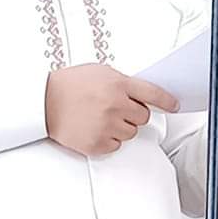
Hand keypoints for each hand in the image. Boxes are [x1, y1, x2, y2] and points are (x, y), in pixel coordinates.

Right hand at [45, 64, 178, 156]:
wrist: (42, 103)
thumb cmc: (69, 85)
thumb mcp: (99, 72)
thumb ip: (122, 81)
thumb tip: (141, 93)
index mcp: (118, 85)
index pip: (153, 94)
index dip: (167, 101)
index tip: (175, 105)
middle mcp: (115, 105)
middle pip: (143, 117)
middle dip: (132, 113)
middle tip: (113, 108)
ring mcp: (106, 126)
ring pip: (131, 133)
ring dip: (120, 127)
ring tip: (99, 118)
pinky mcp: (97, 144)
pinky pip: (116, 146)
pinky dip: (107, 139)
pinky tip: (92, 128)